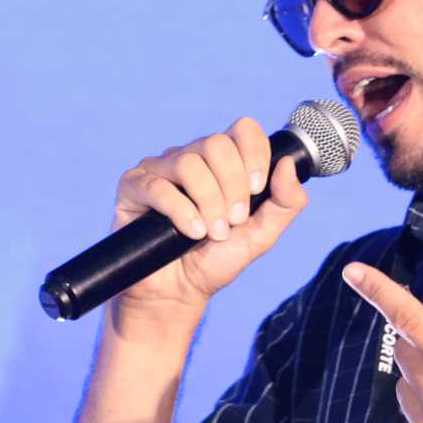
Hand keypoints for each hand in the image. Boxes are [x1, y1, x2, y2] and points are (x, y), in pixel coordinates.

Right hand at [110, 118, 307, 331]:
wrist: (179, 292)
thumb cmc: (217, 260)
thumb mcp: (262, 235)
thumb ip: (285, 202)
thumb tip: (288, 165)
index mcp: (223, 162)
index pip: (243, 130)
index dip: (254, 153)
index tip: (256, 189)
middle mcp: (191, 158)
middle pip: (216, 143)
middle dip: (232, 185)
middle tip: (234, 220)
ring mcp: (160, 170)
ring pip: (189, 163)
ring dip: (209, 202)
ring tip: (212, 233)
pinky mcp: (134, 188)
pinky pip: (158, 186)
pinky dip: (181, 211)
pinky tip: (191, 233)